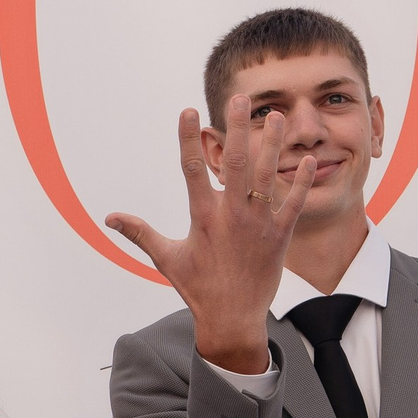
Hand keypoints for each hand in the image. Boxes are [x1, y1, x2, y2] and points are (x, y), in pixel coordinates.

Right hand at [105, 107, 318, 372]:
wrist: (232, 319)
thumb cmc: (198, 288)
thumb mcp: (165, 258)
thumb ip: (140, 232)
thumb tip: (109, 217)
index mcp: (203, 217)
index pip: (192, 169)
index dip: (189, 138)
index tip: (188, 110)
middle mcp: (232, 215)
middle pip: (236, 163)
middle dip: (237, 128)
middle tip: (240, 98)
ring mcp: (258, 224)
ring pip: (268, 176)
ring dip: (272, 144)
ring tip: (276, 116)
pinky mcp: (280, 236)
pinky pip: (294, 204)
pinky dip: (301, 182)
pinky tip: (308, 159)